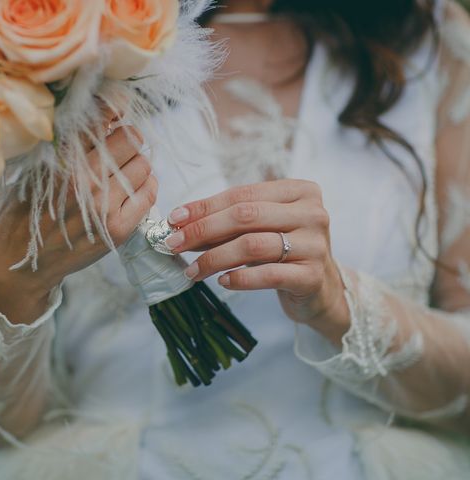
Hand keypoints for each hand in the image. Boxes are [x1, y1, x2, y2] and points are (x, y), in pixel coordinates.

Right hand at [0, 123, 157, 324]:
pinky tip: (134, 188)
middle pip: (130, 139)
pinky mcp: (118, 229)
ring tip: (124, 170)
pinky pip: (148, 195)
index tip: (117, 112)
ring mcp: (104, 206)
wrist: (21, 259)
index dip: (114, 110)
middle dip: (128, 138)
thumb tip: (101, 119)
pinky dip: (146, 186)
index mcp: (61, 160)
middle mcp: (85, 181)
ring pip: (143, 166)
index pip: (100, 119)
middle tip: (121, 146)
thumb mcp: (34, 168)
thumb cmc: (26, 210)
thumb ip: (63, 145)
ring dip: (137, 163)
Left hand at [166, 179, 349, 342]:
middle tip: (174, 244)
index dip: (204, 206)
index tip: (174, 220)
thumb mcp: (263, 228)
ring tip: (192, 270)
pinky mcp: (312, 276)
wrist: (322, 290)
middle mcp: (312, 213)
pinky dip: (239, 278)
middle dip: (203, 230)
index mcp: (300, 191)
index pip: (242, 194)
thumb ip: (231, 221)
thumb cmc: (285, 252)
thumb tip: (181, 224)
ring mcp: (315, 244)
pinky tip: (222, 281)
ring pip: (252, 245)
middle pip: (245, 216)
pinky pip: (267, 274)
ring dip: (214, 258)